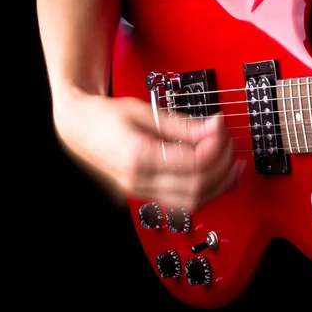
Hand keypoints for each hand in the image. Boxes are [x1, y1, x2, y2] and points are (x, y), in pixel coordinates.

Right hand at [52, 92, 241, 209]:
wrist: (77, 127)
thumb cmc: (104, 115)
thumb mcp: (144, 110)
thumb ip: (181, 125)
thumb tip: (214, 128)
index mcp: (138, 157)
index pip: (192, 164)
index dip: (215, 146)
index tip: (221, 127)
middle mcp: (140, 181)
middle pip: (197, 187)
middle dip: (222, 165)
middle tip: (230, 142)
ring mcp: (142, 192)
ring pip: (193, 202)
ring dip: (220, 184)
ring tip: (233, 162)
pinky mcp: (147, 194)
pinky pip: (183, 202)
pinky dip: (206, 191)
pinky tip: (219, 177)